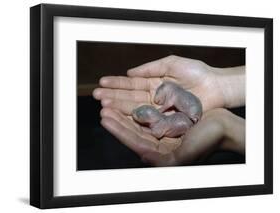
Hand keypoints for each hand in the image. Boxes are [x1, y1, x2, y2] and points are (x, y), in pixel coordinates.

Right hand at [93, 55, 224, 113]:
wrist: (215, 86)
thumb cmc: (196, 73)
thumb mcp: (171, 63)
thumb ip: (151, 68)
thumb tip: (130, 72)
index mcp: (154, 84)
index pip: (132, 85)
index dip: (117, 83)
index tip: (102, 82)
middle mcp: (153, 98)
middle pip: (130, 98)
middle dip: (113, 96)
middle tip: (97, 96)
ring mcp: (159, 110)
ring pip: (136, 109)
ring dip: (120, 108)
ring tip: (104, 106)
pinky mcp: (166, 120)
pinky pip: (148, 119)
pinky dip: (134, 118)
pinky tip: (121, 116)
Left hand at [100, 108, 244, 165]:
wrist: (223, 127)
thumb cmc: (208, 141)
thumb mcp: (186, 155)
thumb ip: (164, 160)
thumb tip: (142, 156)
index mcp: (161, 152)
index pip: (134, 141)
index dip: (118, 130)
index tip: (105, 119)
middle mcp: (159, 141)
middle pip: (132, 129)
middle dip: (116, 119)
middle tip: (102, 107)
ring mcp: (162, 129)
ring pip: (137, 120)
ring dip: (123, 110)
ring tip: (109, 101)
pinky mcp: (166, 119)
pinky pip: (148, 112)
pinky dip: (137, 105)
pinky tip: (128, 99)